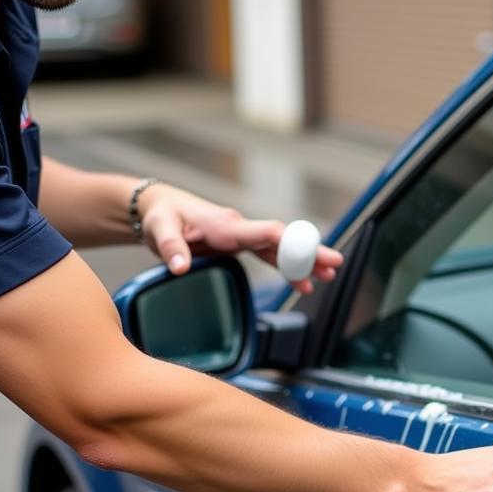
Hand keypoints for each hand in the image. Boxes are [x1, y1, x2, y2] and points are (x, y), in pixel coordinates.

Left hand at [137, 184, 342, 292]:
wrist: (157, 208)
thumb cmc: (160, 217)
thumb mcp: (161, 230)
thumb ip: (172, 248)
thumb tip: (180, 267)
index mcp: (226, 226)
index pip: (266, 232)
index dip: (290, 242)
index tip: (311, 251)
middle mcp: (239, 229)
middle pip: (282, 240)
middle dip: (309, 252)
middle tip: (335, 264)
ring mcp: (242, 236)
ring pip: (280, 248)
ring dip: (304, 261)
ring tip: (327, 276)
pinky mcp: (239, 244)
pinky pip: (270, 255)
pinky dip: (288, 267)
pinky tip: (303, 282)